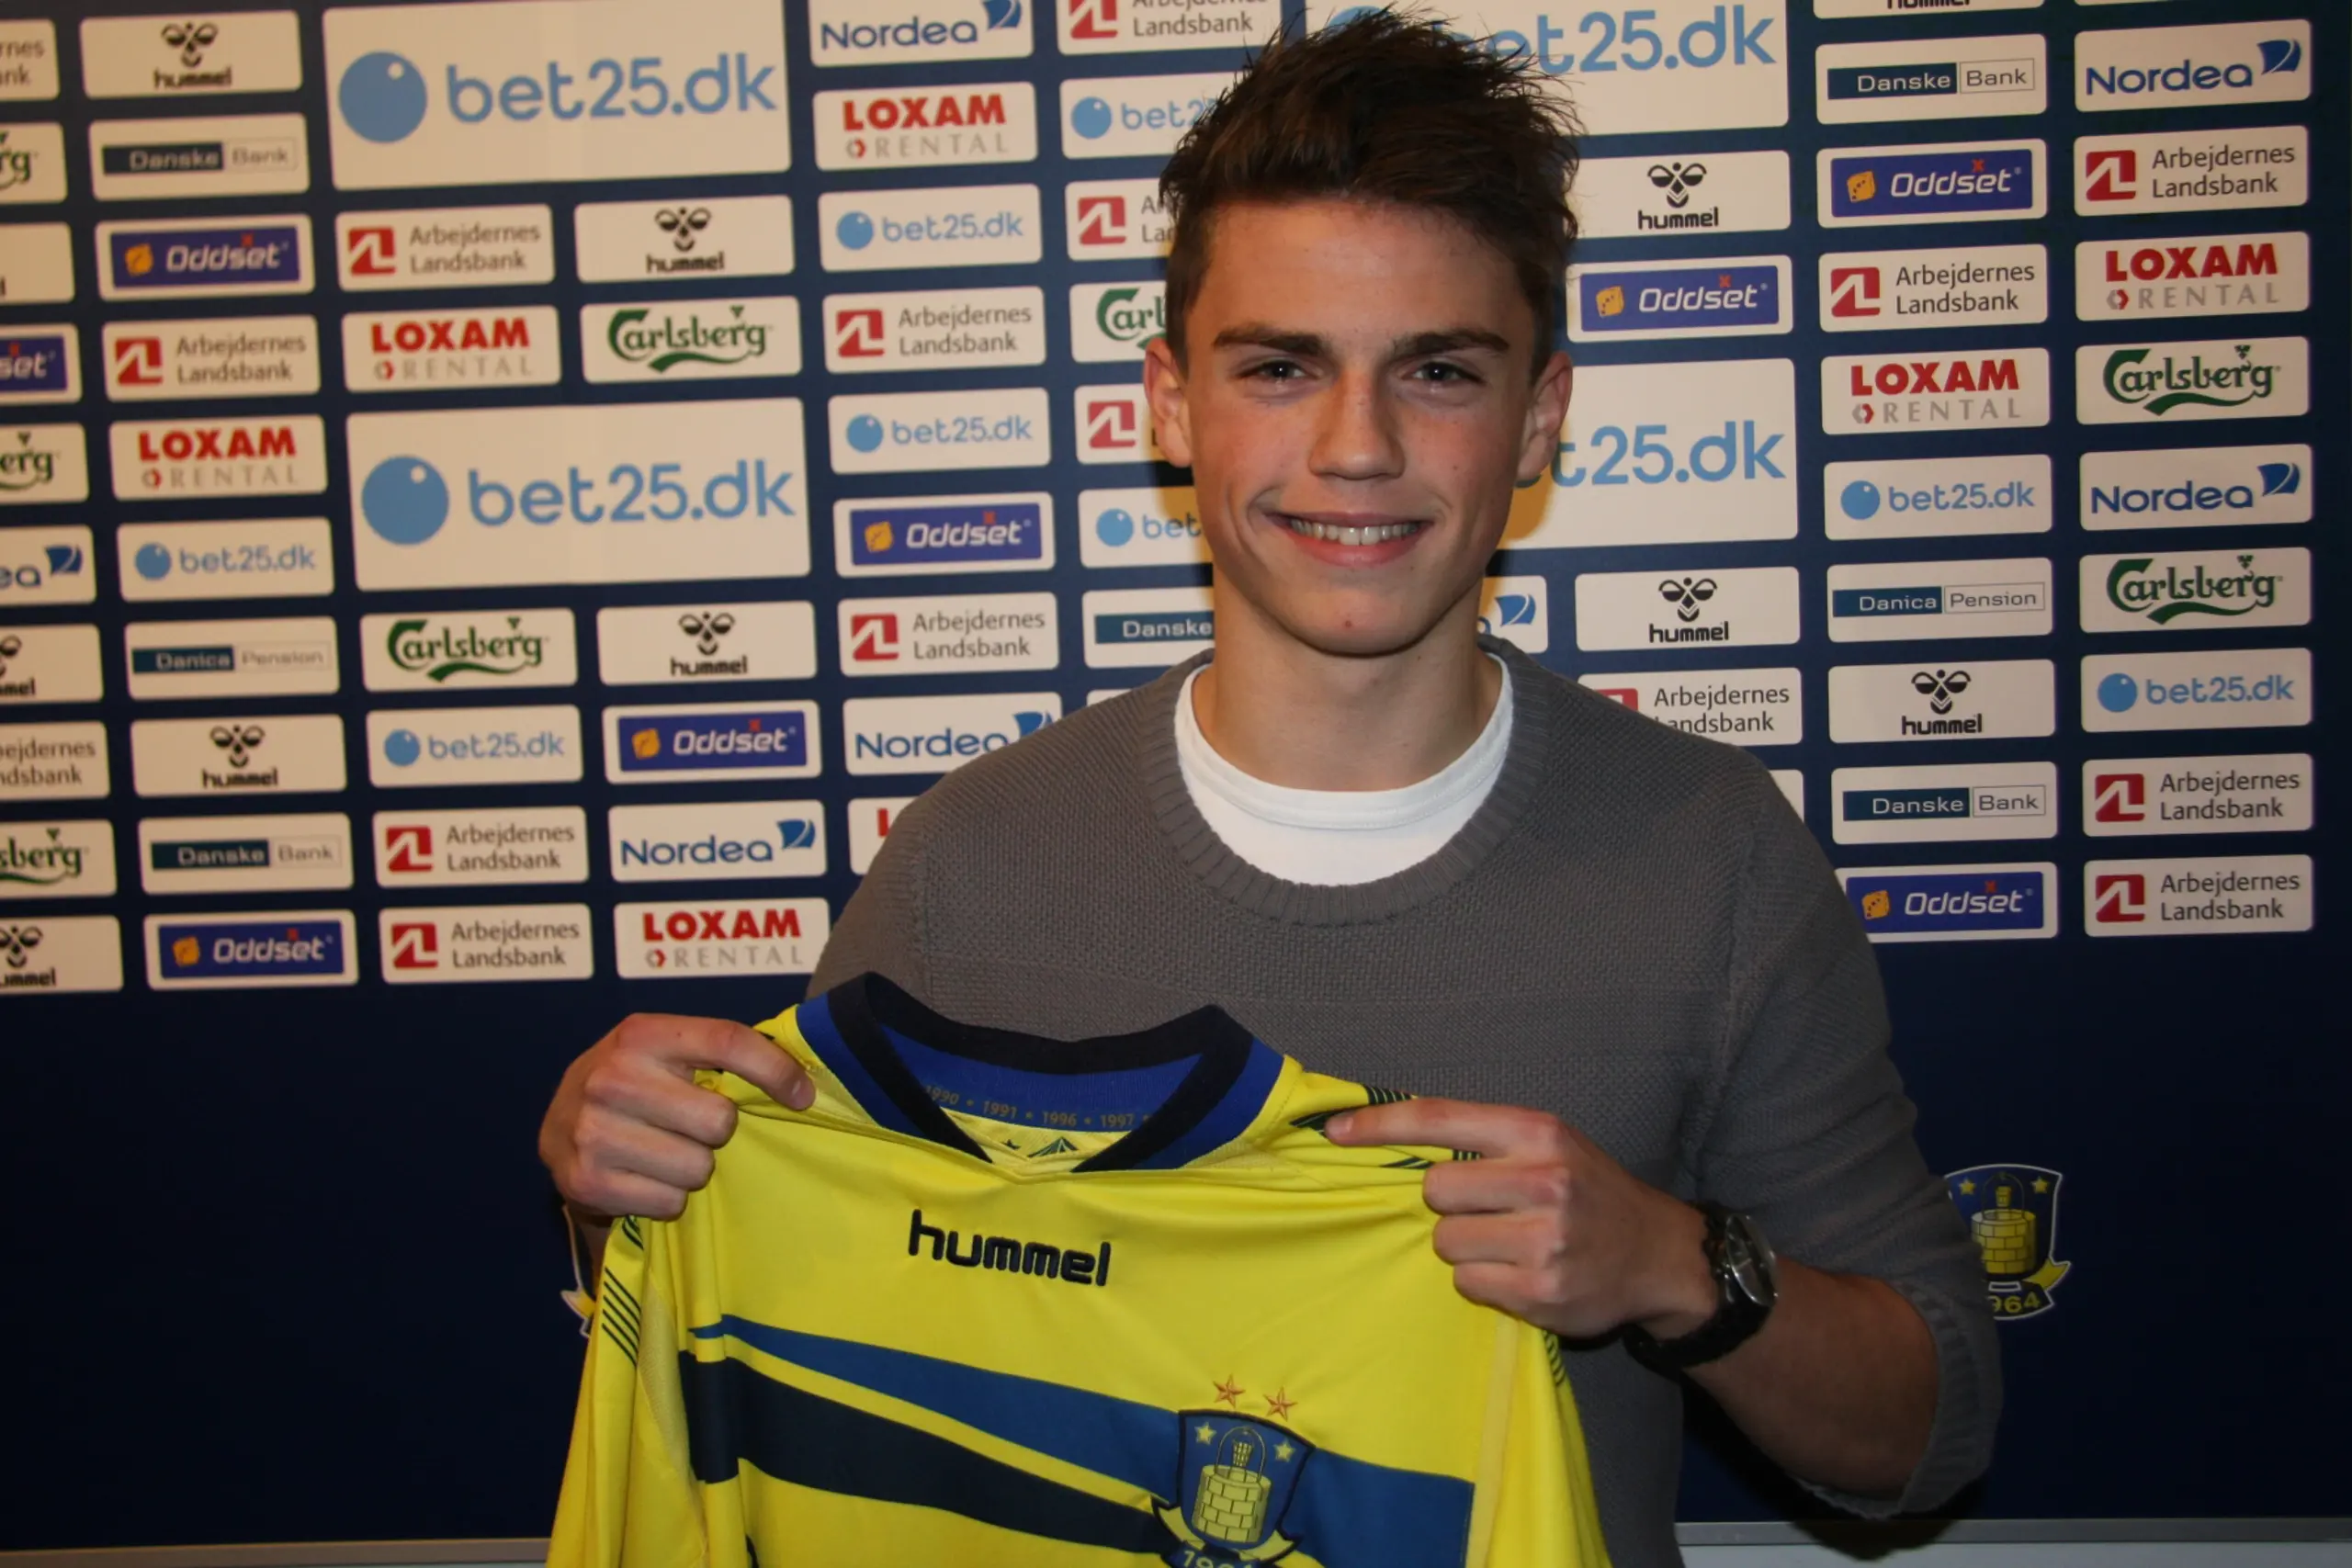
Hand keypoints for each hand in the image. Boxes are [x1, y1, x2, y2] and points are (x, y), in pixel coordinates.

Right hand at [539, 1013, 811, 1220]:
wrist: (559, 1128)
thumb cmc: (635, 1086)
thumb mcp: (667, 1051)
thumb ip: (721, 1052)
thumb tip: (802, 1081)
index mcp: (640, 1034)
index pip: (727, 1041)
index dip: (775, 1069)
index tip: (802, 1096)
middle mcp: (611, 1076)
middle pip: (719, 1119)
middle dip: (717, 1131)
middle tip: (690, 1128)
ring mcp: (593, 1130)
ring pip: (698, 1167)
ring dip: (693, 1167)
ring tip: (664, 1152)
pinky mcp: (585, 1180)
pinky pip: (670, 1201)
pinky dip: (667, 1196)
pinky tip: (644, 1177)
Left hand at [1327, 1098, 1715, 1340]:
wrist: (1658, 1253)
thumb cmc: (1587, 1191)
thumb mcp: (1548, 1145)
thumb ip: (1484, 1142)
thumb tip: (1395, 1142)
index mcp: (1537, 1132)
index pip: (1439, 1119)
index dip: (1380, 1125)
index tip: (1335, 1133)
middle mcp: (1543, 1179)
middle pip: (1434, 1189)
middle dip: (1448, 1205)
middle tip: (1487, 1212)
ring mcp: (1544, 1238)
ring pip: (1447, 1242)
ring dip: (1464, 1248)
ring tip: (1508, 1244)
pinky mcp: (1541, 1289)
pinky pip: (1469, 1284)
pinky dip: (1485, 1282)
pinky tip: (1521, 1274)